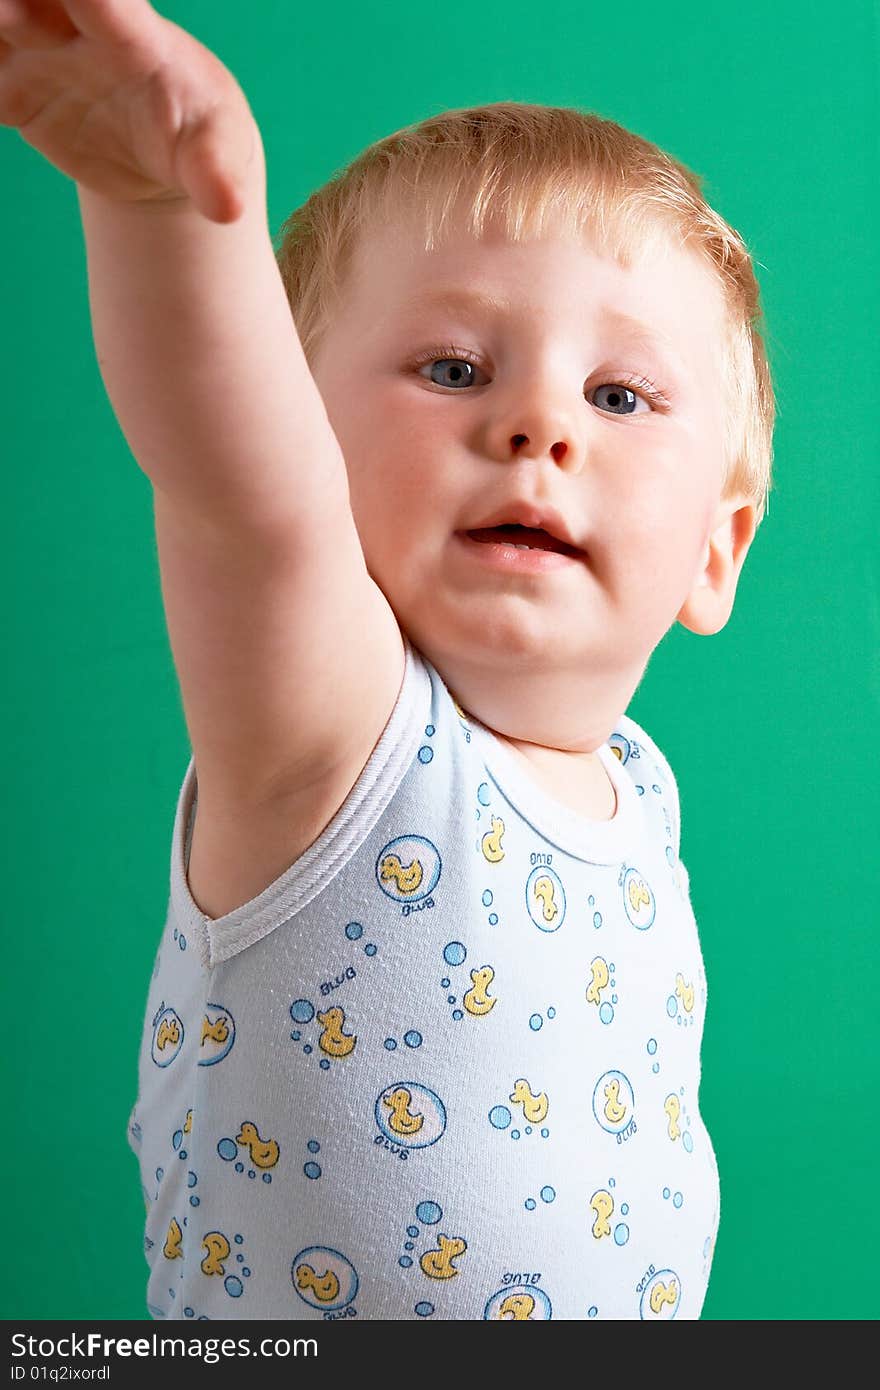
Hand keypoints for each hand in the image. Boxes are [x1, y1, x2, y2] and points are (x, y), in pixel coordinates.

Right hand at [0, 0, 257, 220]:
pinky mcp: (15, 88)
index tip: (37, 6)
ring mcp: (39, 52)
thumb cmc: (204, 137)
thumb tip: (227, 208)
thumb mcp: (218, 156)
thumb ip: (217, 174)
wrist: (173, 155)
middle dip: (11, 7)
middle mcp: (75, 28)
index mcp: (132, 38)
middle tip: (7, 23)